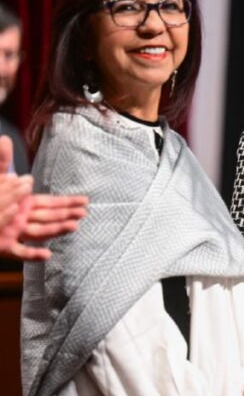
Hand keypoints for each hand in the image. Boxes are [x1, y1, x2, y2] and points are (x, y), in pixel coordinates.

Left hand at [0, 136, 87, 260]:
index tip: (84, 201)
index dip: (66, 202)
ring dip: (57, 229)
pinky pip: (20, 252)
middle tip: (84, 212)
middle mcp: (21, 219)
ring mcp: (13, 233)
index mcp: (22, 204)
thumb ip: (1, 162)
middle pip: (48, 216)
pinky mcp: (4, 246)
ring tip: (74, 226)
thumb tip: (5, 139)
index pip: (48, 202)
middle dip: (67, 214)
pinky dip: (33, 254)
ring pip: (40, 232)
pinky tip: (48, 256)